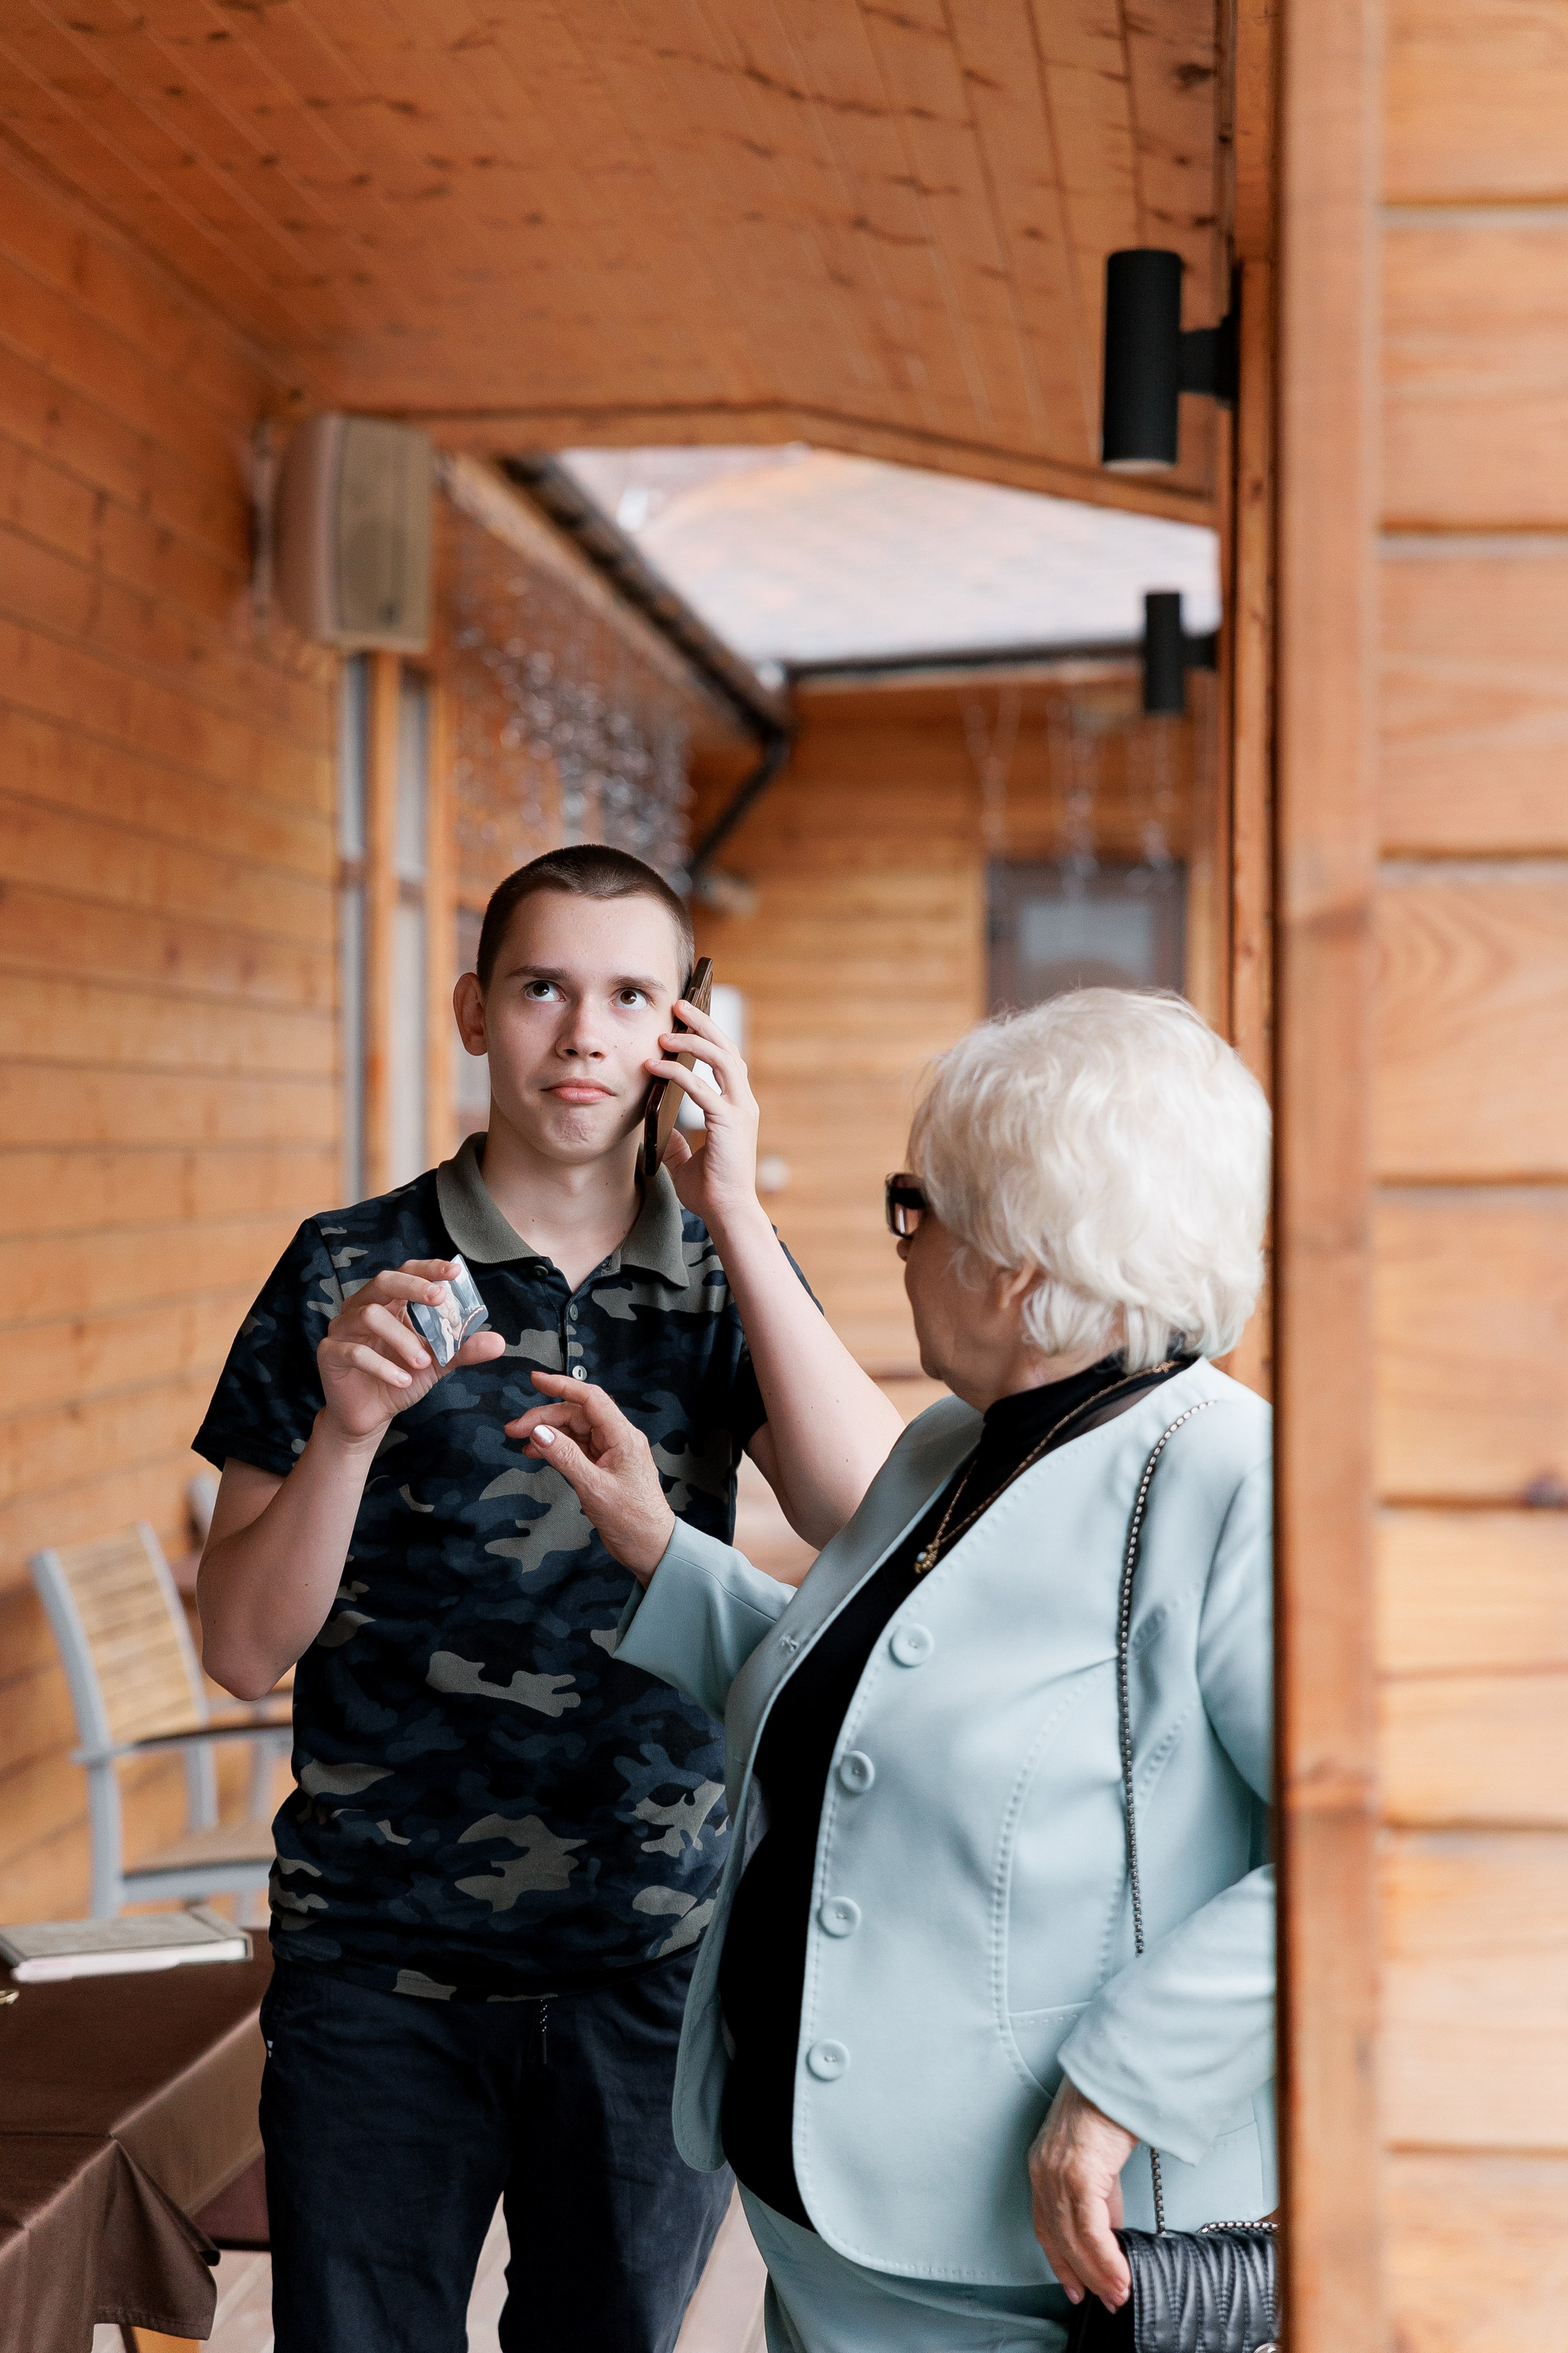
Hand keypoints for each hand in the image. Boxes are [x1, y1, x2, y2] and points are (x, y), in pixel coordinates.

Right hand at [317, 1260, 504, 1444]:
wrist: (371, 1417)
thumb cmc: (402, 1379)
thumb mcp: (437, 1364)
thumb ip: (463, 1350)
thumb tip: (499, 1341)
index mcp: (390, 1303)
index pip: (407, 1272)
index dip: (429, 1268)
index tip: (455, 1271)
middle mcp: (363, 1308)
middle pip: (383, 1281)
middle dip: (412, 1286)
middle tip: (439, 1299)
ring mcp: (343, 1329)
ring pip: (370, 1315)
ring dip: (402, 1338)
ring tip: (423, 1362)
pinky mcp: (330, 1354)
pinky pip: (354, 1352)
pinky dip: (382, 1365)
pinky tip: (403, 1381)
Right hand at [505, 1373, 675, 1579]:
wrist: (651, 1547)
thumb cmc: (634, 1520)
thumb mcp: (594, 1488)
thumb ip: (566, 1458)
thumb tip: (540, 1433)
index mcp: (623, 1437)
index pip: (590, 1399)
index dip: (562, 1385)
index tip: (537, 1380)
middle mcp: (618, 1439)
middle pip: (577, 1414)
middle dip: (544, 1417)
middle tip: (515, 1429)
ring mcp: (611, 1453)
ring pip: (574, 1430)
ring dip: (547, 1433)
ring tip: (521, 1441)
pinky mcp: (604, 1467)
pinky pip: (576, 1448)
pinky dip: (556, 1448)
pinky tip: (538, 1453)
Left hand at [647, 1000, 761, 1234]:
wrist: (727, 1214)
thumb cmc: (710, 1190)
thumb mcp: (685, 1159)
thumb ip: (676, 1141)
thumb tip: (659, 1128)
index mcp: (737, 1107)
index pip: (726, 1059)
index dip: (709, 1035)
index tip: (687, 1016)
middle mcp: (743, 1103)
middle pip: (728, 1049)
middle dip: (704, 1023)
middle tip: (679, 1003)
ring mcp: (739, 1111)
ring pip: (722, 1060)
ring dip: (694, 1040)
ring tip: (666, 1030)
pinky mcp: (729, 1123)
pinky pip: (702, 1089)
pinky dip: (678, 1074)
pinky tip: (655, 1066)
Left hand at [1028, 2077, 1139, 2310]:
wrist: (1115, 2077)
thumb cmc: (1107, 2107)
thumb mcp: (1097, 2159)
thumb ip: (1099, 2196)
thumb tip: (1109, 2234)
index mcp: (1042, 2165)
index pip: (1044, 2225)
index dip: (1059, 2261)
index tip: (1074, 2287)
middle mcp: (1043, 2171)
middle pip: (1058, 2238)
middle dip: (1082, 2275)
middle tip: (1104, 2300)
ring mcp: (1058, 2173)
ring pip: (1073, 2240)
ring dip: (1098, 2274)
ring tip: (1118, 2294)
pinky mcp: (1079, 2174)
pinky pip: (1091, 2231)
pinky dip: (1107, 2259)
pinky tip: (1120, 2274)